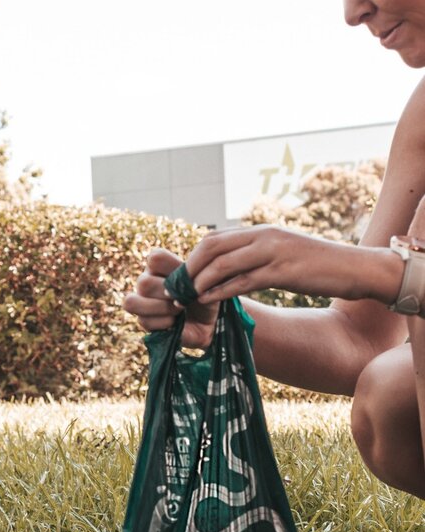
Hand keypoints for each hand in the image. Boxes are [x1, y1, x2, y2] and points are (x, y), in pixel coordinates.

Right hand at [123, 248, 218, 348]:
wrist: (209, 323)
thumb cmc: (205, 297)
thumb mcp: (204, 282)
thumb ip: (191, 274)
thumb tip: (180, 278)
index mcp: (160, 266)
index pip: (155, 258)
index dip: (172, 268)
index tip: (188, 277)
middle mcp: (146, 281)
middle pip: (144, 283)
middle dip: (168, 294)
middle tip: (184, 299)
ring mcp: (141, 301)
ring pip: (133, 301)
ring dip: (161, 308)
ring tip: (179, 311)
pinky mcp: (143, 321)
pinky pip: (144, 321)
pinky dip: (164, 323)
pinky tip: (175, 323)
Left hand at [185, 225, 396, 304]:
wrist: (355, 267)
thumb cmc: (315, 265)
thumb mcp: (281, 253)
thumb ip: (255, 255)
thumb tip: (227, 266)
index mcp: (261, 231)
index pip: (214, 238)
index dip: (193, 257)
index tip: (181, 277)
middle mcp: (264, 237)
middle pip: (212, 247)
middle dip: (189, 268)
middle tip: (177, 288)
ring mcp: (274, 252)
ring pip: (224, 263)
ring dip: (200, 282)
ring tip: (187, 297)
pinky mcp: (284, 272)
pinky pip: (243, 281)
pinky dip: (221, 291)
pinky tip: (208, 301)